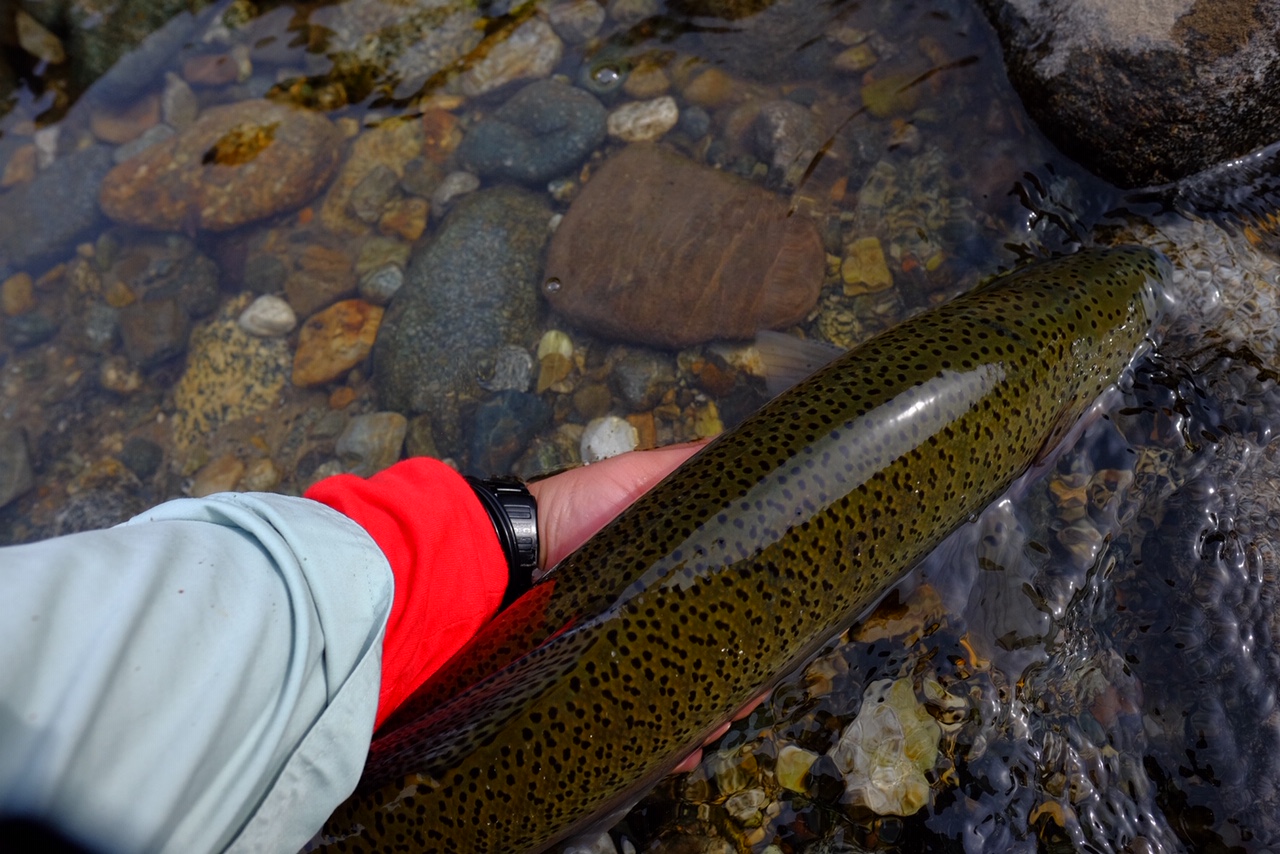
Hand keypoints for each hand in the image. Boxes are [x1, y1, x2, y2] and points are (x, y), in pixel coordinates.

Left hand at [525, 441, 763, 774]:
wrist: (511, 554)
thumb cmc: (578, 508)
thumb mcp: (641, 477)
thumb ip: (693, 467)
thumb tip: (753, 453)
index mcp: (680, 576)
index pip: (737, 607)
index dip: (763, 628)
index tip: (782, 643)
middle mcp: (662, 618)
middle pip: (720, 659)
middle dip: (743, 682)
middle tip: (749, 692)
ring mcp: (635, 655)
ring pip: (690, 698)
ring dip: (714, 717)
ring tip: (718, 722)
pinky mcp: (605, 686)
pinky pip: (644, 726)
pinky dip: (669, 746)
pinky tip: (683, 751)